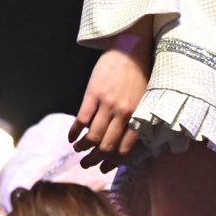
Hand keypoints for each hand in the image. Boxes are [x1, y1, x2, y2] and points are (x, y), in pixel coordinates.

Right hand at [70, 31, 152, 171]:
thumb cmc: (140, 74)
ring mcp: (107, 104)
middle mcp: (123, 113)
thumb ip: (136, 119)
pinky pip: (82, 118)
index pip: (125, 148)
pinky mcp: (93, 93)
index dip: (113, 162)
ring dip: (83, 148)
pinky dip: (75, 131)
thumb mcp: (144, 99)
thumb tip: (125, 139)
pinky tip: (71, 137)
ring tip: (78, 151)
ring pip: (93, 135)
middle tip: (87, 165)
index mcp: (138, 116)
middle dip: (95, 159)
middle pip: (107, 145)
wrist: (130, 48)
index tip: (105, 168)